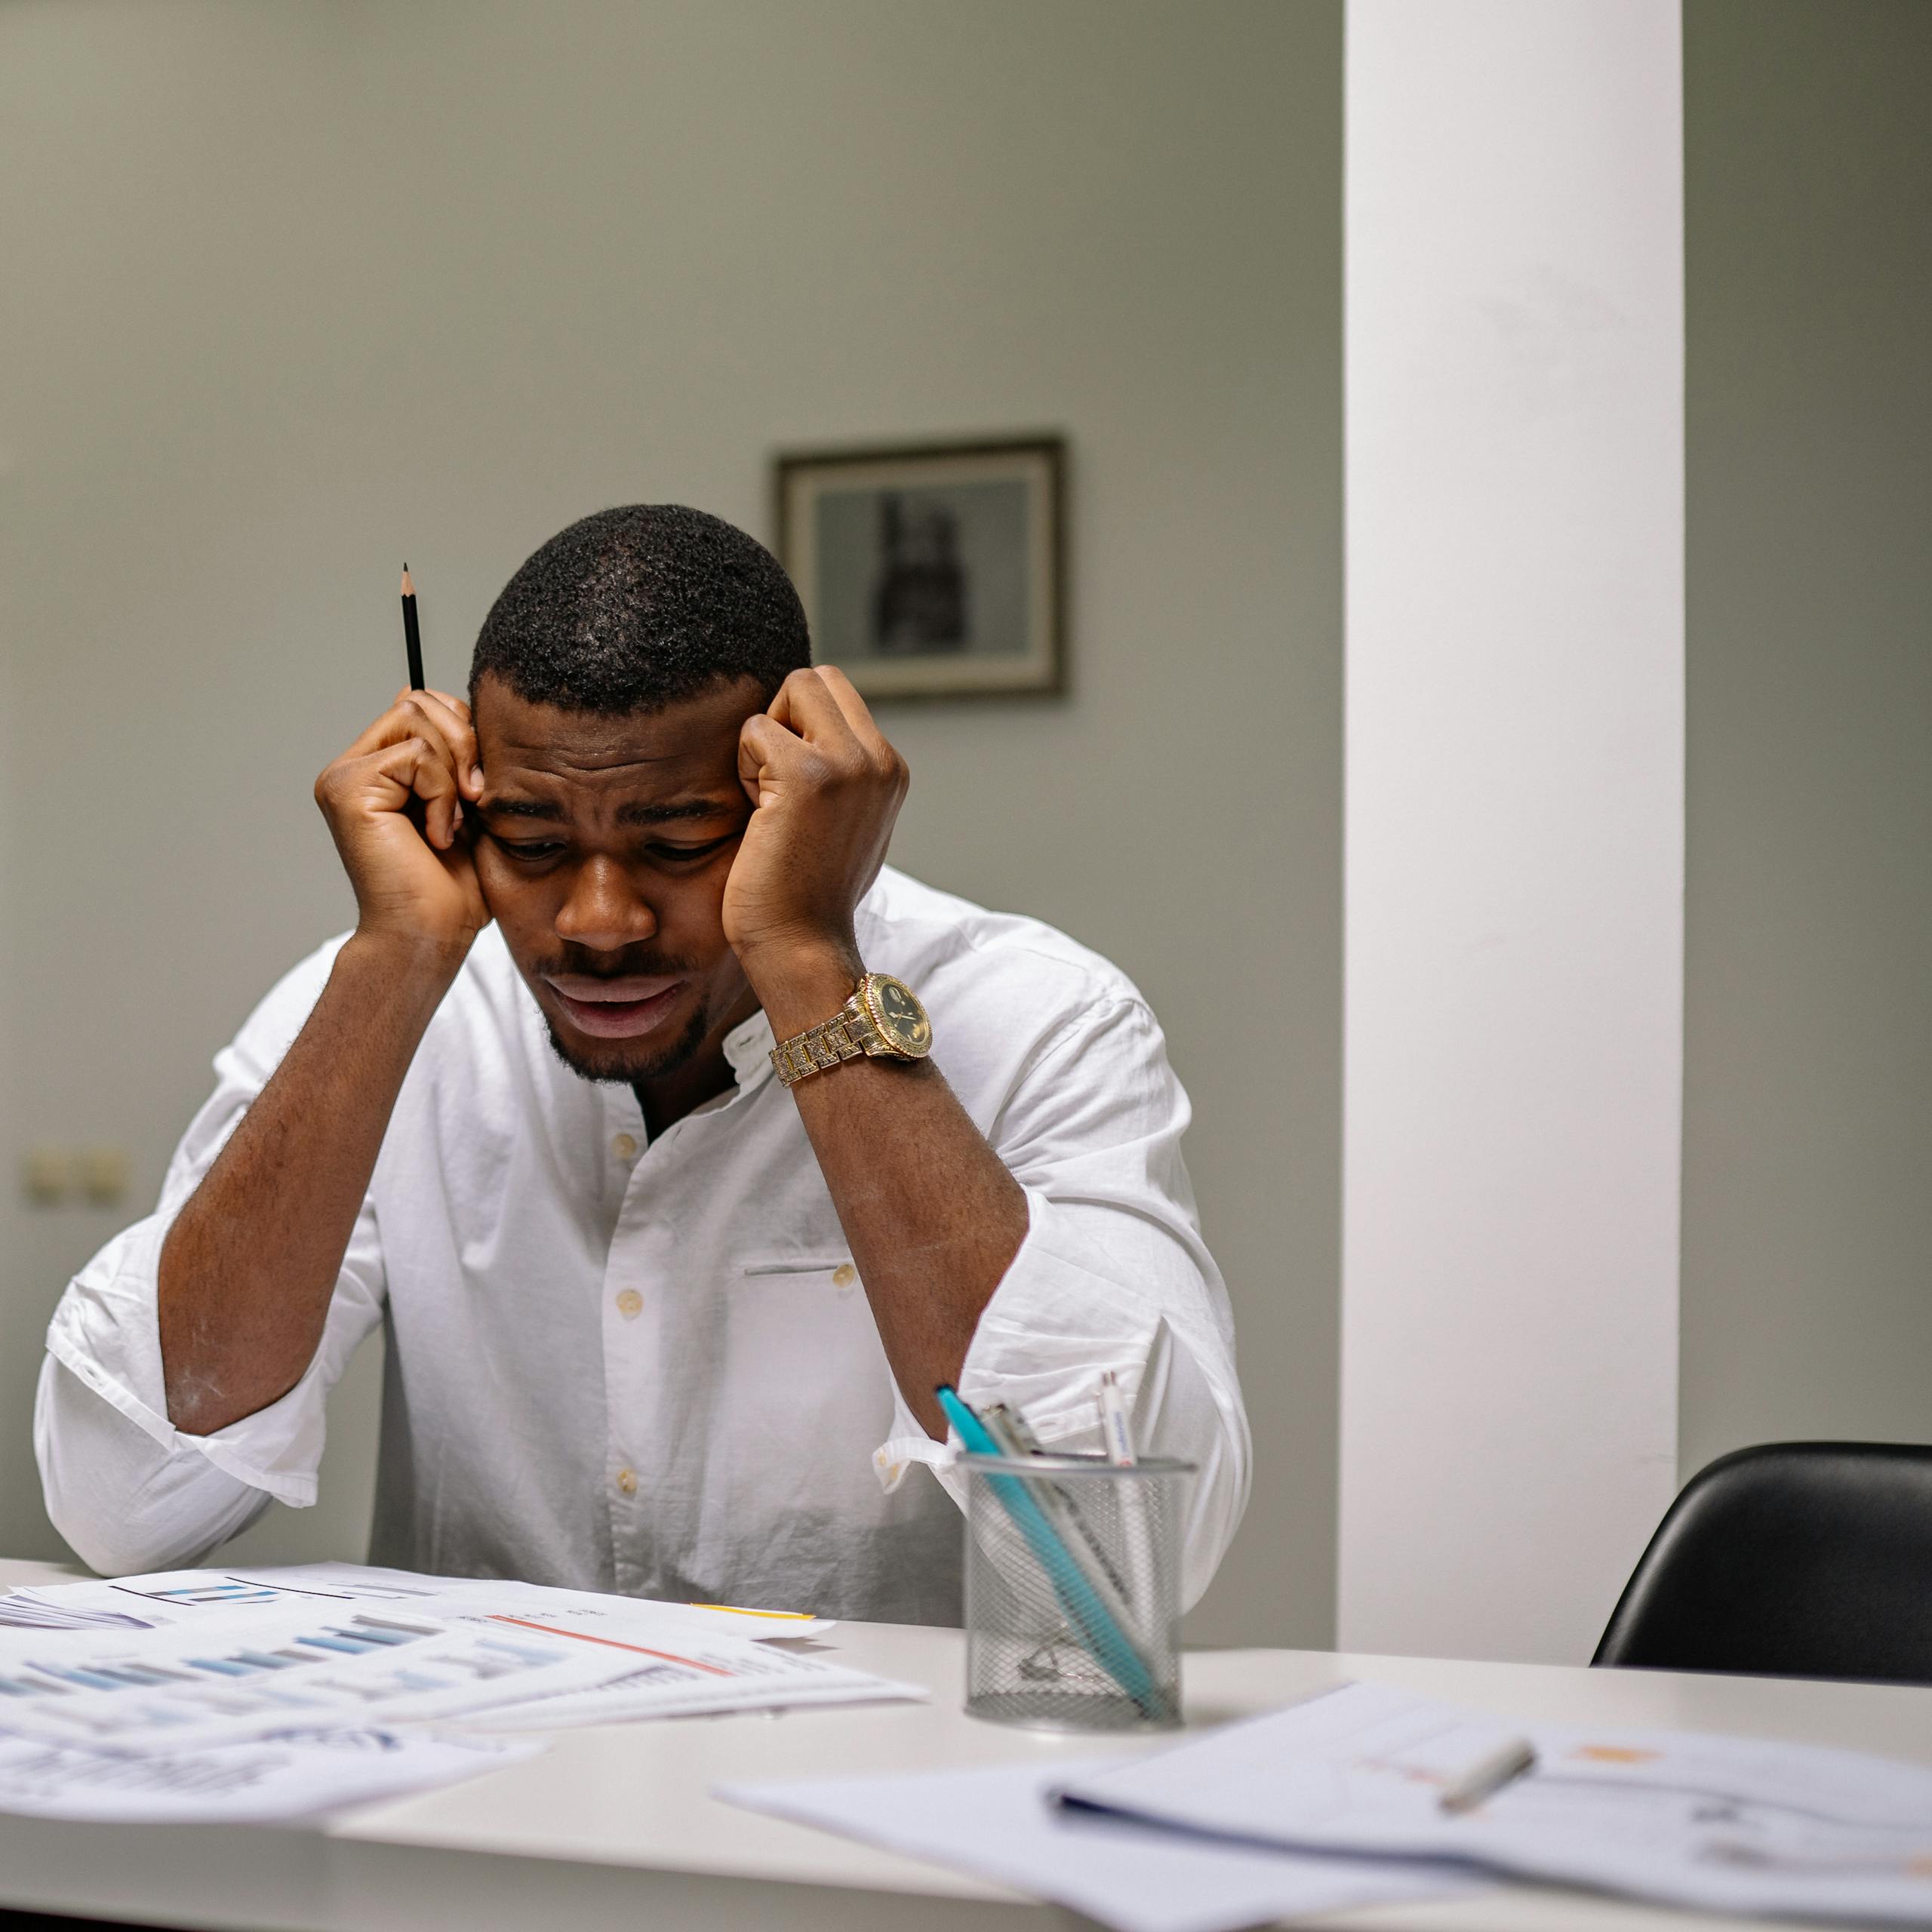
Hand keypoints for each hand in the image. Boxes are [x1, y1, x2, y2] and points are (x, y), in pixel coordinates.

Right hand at [314, 688, 488, 961]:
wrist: (430, 934)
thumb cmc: (452, 885)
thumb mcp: (464, 803)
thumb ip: (449, 754)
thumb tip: (418, 692)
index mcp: (377, 768)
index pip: (423, 706)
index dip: (463, 731)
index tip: (479, 784)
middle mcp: (352, 768)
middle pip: (420, 703)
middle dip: (464, 744)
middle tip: (475, 799)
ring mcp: (344, 777)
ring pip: (418, 721)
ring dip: (453, 774)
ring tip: (451, 822)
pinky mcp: (348, 788)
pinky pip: (416, 754)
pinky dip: (441, 794)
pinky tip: (436, 835)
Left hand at [727, 667, 907, 991]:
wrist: (803, 948)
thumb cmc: (808, 895)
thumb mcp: (844, 823)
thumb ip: (841, 773)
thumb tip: (808, 727)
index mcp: (889, 769)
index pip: (836, 694)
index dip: (798, 724)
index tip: (790, 786)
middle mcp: (879, 760)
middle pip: (816, 679)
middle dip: (782, 718)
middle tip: (774, 782)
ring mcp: (849, 765)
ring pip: (790, 692)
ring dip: (763, 743)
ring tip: (770, 805)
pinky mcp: (808, 776)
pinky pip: (755, 731)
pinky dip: (743, 769)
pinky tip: (760, 819)